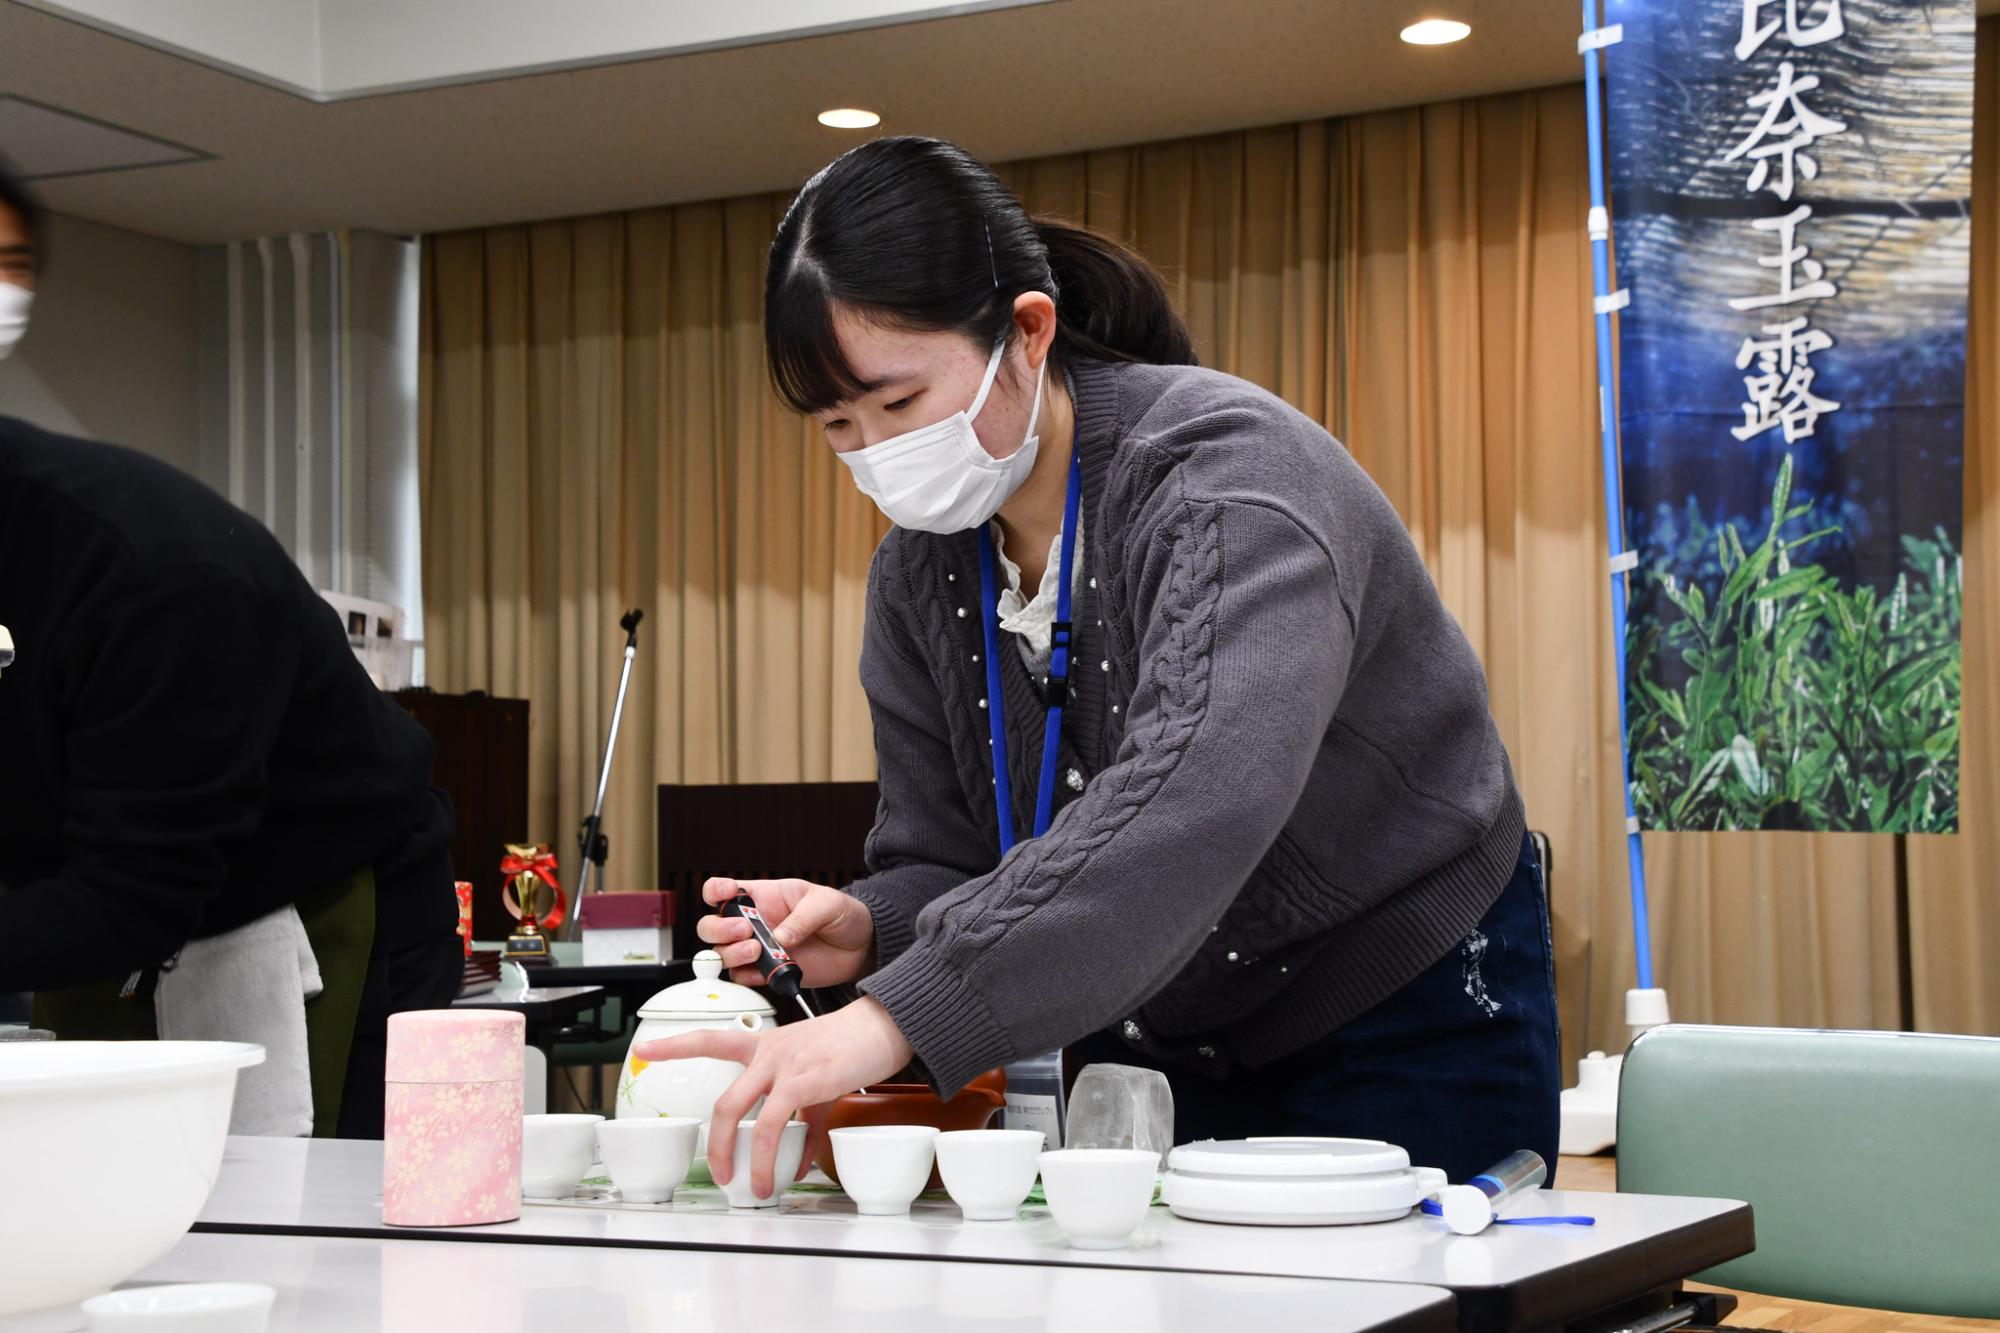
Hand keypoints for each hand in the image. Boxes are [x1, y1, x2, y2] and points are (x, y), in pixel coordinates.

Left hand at [634, 997, 913, 1197]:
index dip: (673, 1045)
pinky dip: (780, 1155)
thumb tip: (796, 1160)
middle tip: (718, 1173)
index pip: (709, 1038)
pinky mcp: (805, 1080)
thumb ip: (801, 1119)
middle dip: (714, 1144)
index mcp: (764, 1044)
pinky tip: (791, 1171)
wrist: (883, 1025)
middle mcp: (767, 1052)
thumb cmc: (850, 1048)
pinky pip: (779, 1125)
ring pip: (744, 1116)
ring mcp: (783, 1065)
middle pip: (723, 1101)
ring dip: (745, 1159)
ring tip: (751, 1186)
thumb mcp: (815, 1077)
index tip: (643, 1050)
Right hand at [696, 877, 874, 988]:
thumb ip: (803, 917)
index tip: (727, 894)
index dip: (716, 891)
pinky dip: (747, 977)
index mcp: (762, 897)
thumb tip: (780, 937)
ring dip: (732, 953)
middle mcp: (754, 923)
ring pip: (722, 954)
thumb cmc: (842, 914)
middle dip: (719, 929)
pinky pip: (743, 978)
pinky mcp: (768, 973)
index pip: (723, 890)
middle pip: (712, 926)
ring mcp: (758, 949)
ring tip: (757, 951)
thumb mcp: (826, 904)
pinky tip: (766, 971)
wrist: (861, 947)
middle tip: (745, 930)